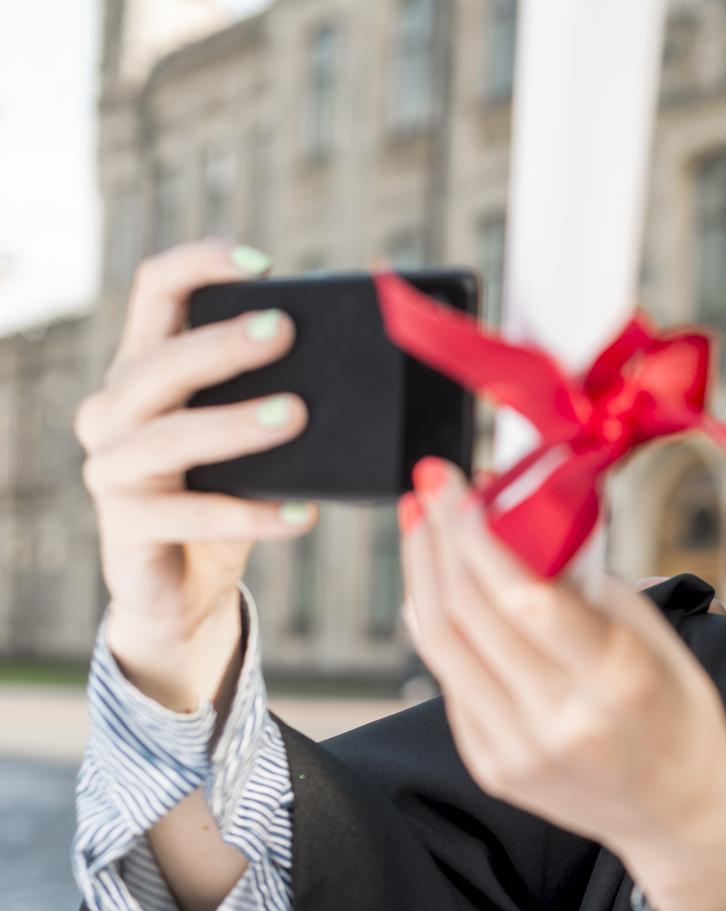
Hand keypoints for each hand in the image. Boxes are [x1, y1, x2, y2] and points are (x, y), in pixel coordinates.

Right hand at [78, 240, 317, 711]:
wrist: (182, 592)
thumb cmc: (224, 496)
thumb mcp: (252, 441)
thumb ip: (282, 394)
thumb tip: (372, 361)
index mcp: (143, 369)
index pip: (154, 292)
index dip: (200, 265)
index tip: (262, 263)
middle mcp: (114, 411)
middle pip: (159, 363)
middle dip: (222, 344)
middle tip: (284, 331)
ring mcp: (112, 471)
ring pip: (169, 438)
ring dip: (234, 424)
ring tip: (296, 415)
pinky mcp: (127, 531)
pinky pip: (191, 518)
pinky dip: (250, 514)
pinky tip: (301, 513)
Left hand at [401, 458, 725, 910]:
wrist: (684, 812)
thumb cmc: (680, 712)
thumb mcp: (656, 638)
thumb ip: (587, 585)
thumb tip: (523, 517)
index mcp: (615, 679)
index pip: (521, 595)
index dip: (475, 531)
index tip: (453, 480)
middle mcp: (560, 720)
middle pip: (467, 613)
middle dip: (439, 538)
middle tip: (429, 485)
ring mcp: (518, 750)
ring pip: (442, 646)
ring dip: (423, 576)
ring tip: (422, 526)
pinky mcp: (493, 768)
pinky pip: (450, 684)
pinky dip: (439, 628)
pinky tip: (439, 589)